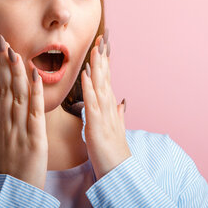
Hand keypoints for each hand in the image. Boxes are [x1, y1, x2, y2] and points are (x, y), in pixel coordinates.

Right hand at [0, 35, 48, 189]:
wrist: (9, 197)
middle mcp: (4, 124)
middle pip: (3, 88)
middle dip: (3, 63)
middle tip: (3, 40)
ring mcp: (18, 130)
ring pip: (17, 94)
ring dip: (16, 70)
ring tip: (15, 50)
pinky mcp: (34, 138)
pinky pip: (35, 110)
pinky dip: (35, 91)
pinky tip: (35, 74)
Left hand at [81, 30, 130, 178]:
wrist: (118, 171)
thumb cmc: (112, 151)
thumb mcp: (114, 128)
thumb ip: (117, 113)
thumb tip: (121, 102)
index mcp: (108, 106)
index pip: (106, 78)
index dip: (104, 61)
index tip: (102, 44)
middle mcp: (108, 106)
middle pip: (105, 76)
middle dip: (102, 56)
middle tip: (101, 36)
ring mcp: (103, 113)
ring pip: (100, 84)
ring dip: (97, 65)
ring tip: (95, 48)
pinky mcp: (96, 124)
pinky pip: (92, 102)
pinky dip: (89, 87)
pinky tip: (85, 73)